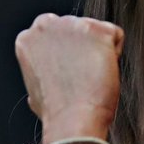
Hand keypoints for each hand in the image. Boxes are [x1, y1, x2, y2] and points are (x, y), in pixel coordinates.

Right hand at [15, 13, 124, 137]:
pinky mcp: (96, 30)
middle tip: (83, 76)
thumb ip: (40, 72)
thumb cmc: (57, 112)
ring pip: (96, 32)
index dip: (68, 55)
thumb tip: (48, 79)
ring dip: (99, 52)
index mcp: (28, 38)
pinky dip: (115, 53)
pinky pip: (116, 35)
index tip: (70, 73)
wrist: (73, 119)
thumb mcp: (35, 89)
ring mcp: (71, 25)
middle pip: (77, 29)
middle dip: (84, 49)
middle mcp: (45, 25)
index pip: (57, 34)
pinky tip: (103, 71)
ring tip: (91, 76)